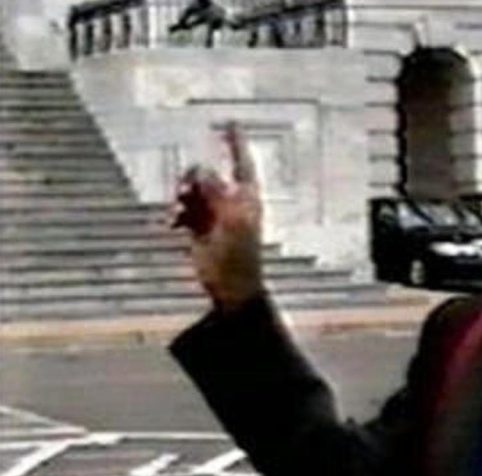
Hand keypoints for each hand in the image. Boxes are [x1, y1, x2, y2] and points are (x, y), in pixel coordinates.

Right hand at [170, 122, 264, 311]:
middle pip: (207, 173)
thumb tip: (202, 171)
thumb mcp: (231, 222)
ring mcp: (214, 214)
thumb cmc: (239, 257)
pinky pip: (182, 210)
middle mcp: (231, 201)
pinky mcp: (198, 228)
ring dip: (182, 197)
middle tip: (183, 189)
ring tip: (178, 213)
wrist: (230, 287)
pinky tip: (173, 225)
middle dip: (193, 178)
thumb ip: (217, 193)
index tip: (230, 121)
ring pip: (191, 190)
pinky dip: (176, 214)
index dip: (236, 142)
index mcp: (247, 197)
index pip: (242, 162)